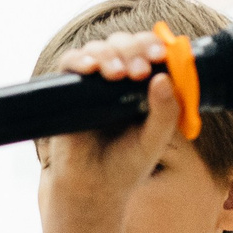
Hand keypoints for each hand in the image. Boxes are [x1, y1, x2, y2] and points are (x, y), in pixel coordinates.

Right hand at [33, 30, 184, 208]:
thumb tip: (163, 78)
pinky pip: (70, 63)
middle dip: (133, 50)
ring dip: (110, 54)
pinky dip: (79, 59)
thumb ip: (164, 113)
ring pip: (99, 48)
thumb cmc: (125, 166)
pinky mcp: (68, 90)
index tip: (160, 55)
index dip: (154, 47)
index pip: (149, 52)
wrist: (91, 189)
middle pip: (124, 43)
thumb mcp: (154, 140)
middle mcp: (118, 80)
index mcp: (143, 87)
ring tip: (118, 74)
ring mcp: (92, 83)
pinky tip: (90, 68)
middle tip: (140, 70)